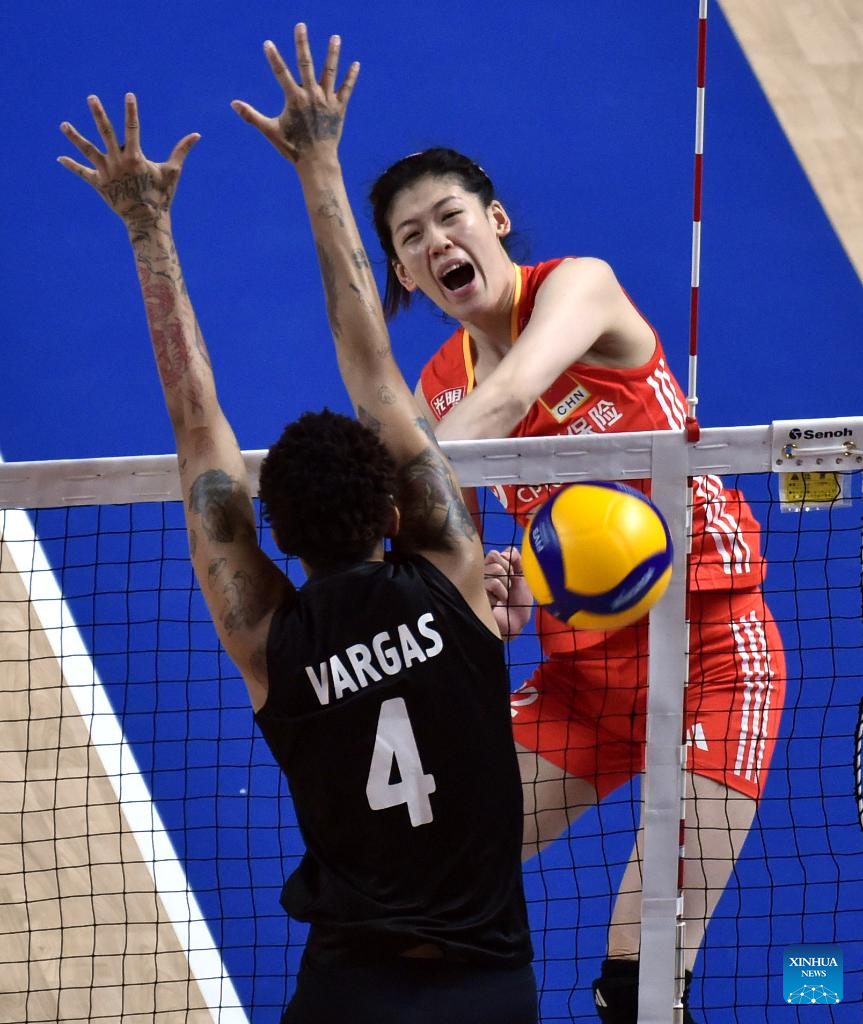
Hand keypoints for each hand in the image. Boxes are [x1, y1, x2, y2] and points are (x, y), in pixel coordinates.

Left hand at [58, 93, 198, 225]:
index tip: (129, 95)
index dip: (131, 111)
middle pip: (106, 132)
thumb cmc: (161, 196)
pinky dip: (72, 166)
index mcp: (135, 157)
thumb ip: (182, 151)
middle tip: (91, 97)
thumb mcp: (173, 172)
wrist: (146, 220)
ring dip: (75, 137)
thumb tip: (197, 135)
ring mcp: (106, 172)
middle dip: (99, 114)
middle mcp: (118, 161)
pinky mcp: (98, 184)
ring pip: (88, 150)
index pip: (132, 128)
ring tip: (63, 125)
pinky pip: (82, 173)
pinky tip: (60, 157)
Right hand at [231, 23, 358, 164]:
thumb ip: (251, 115)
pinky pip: (347, 89)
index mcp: (294, 99)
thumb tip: (233, 104)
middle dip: (302, 43)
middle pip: (306, 64)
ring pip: (330, 72)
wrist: (317, 162)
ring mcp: (326, 100)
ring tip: (336, 37)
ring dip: (333, 53)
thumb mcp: (270, 131)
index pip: (281, 73)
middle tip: (301, 26)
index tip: (267, 43)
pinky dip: (351, 76)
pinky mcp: (339, 108)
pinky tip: (356, 64)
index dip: (273, 57)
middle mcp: (311, 95)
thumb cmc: (292, 148)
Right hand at [484, 546, 533, 640]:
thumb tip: (509, 550)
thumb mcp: (522, 578)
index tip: (513, 576)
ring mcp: (477, 583)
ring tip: (504, 597)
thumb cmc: (518, 602)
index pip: (495, 553)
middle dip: (509, 573)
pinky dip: (502, 593)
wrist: (515, 622)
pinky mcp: (476, 594)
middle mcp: (481, 574)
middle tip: (509, 587)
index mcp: (491, 568)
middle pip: (495, 557)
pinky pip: (493, 582)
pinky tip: (498, 603)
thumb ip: (517, 561)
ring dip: (506, 585)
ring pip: (496, 569)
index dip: (508, 563)